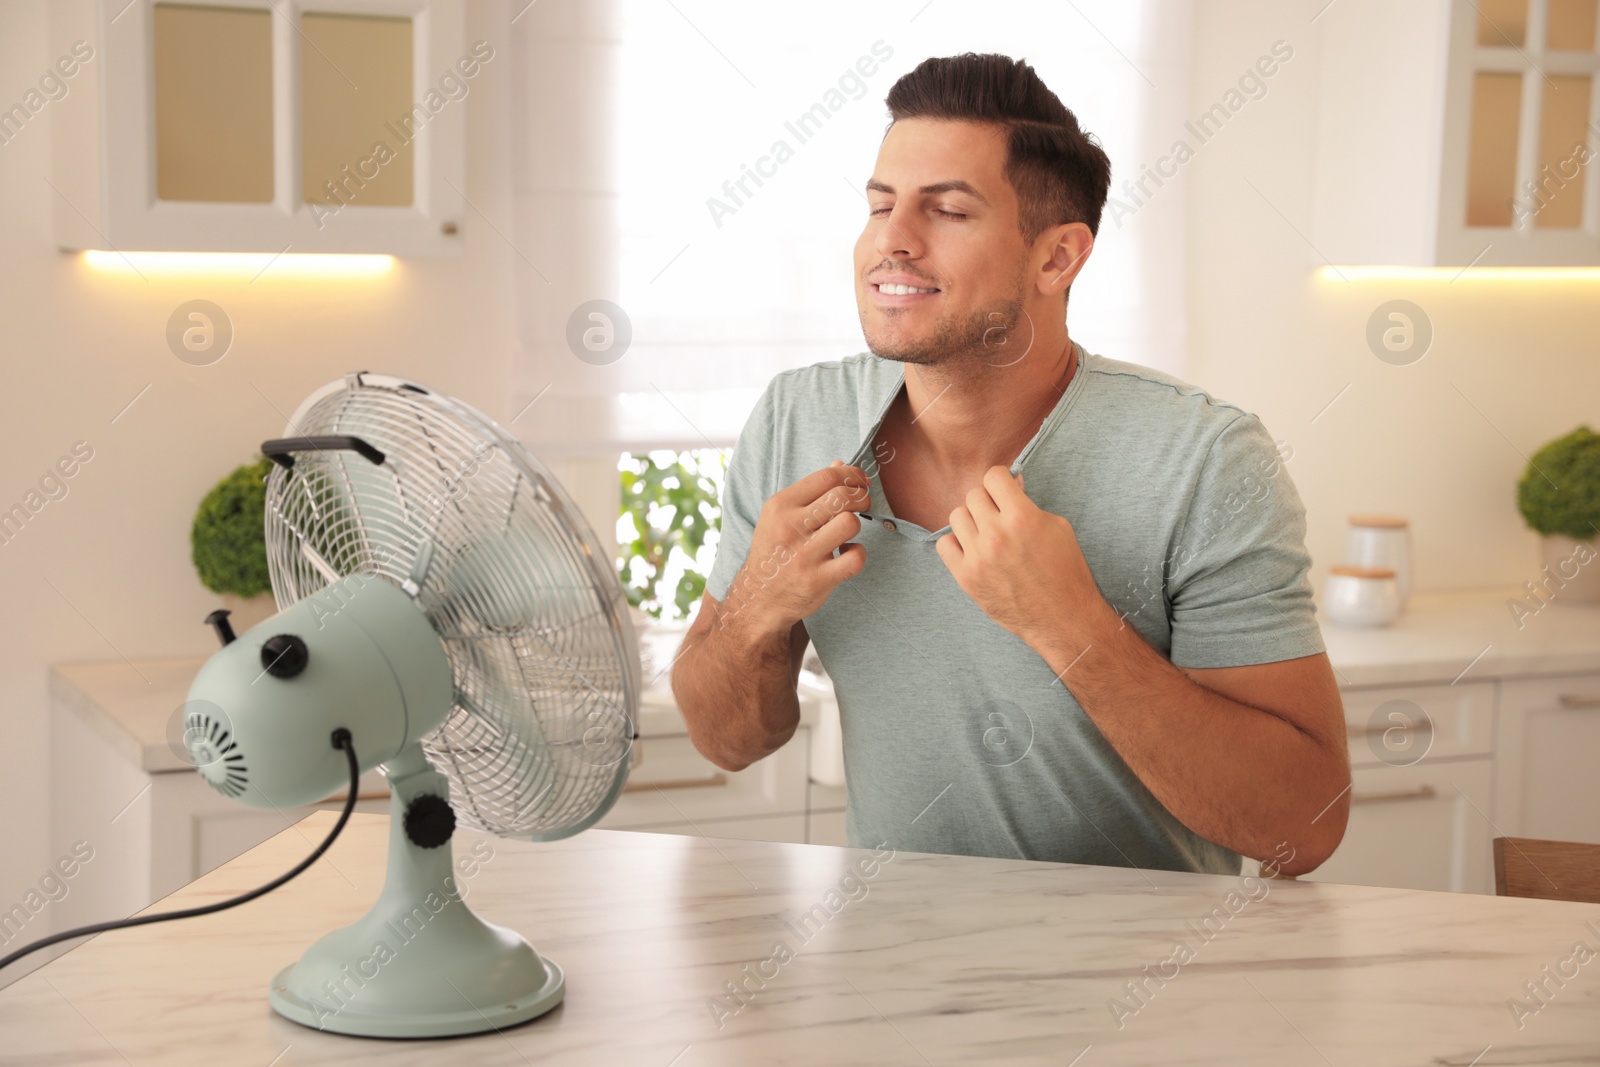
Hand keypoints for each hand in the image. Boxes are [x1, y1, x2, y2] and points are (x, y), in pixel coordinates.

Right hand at [719, 461, 870, 635]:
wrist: (758, 598)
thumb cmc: (775, 551)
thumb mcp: (781, 516)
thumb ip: (811, 490)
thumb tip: (840, 464)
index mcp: (780, 506)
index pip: (826, 478)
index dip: (852, 475)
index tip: (861, 482)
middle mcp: (789, 528)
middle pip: (841, 496)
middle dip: (861, 496)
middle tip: (863, 503)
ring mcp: (804, 555)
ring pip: (849, 523)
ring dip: (856, 524)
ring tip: (848, 531)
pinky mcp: (817, 580)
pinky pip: (855, 558)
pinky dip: (858, 554)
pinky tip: (846, 554)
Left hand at [935, 466, 1103, 647]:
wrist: (1063, 618)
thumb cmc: (1066, 572)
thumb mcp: (1058, 527)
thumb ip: (1028, 504)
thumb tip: (1010, 485)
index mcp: (1022, 517)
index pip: (993, 476)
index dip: (1001, 481)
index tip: (1006, 490)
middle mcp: (996, 534)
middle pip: (973, 495)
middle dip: (988, 500)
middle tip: (999, 514)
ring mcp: (978, 557)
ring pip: (957, 516)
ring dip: (972, 520)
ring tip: (987, 533)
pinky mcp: (966, 577)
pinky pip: (944, 544)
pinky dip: (956, 543)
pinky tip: (973, 549)